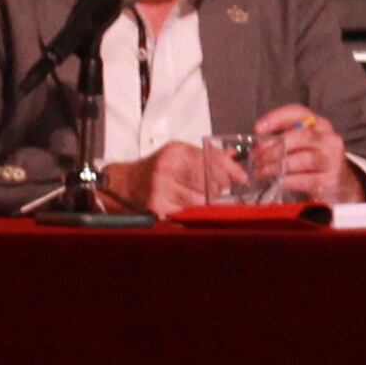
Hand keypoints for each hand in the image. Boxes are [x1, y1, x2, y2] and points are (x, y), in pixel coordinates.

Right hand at [108, 139, 242, 217]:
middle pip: (209, 180)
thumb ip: (205, 155)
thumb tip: (234, 157)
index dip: (230, 170)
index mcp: (176, 152)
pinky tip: (194, 208)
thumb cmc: (154, 169)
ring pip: (200, 199)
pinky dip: (195, 211)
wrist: (124, 184)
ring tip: (207, 199)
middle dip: (220, 187)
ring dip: (209, 201)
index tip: (241, 177)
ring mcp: (162, 188)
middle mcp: (168, 168)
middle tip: (223, 190)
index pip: (211, 159)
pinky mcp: (158, 207)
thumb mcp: (177, 153)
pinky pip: (187, 212)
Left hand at [242, 105, 353, 204]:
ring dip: (277, 165)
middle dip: (274, 147)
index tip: (258, 129)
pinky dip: (288, 180)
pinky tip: (277, 182)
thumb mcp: (303, 146)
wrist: (342, 185)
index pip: (299, 112)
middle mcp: (329, 138)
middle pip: (301, 136)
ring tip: (261, 172)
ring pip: (303, 159)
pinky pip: (305, 179)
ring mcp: (332, 159)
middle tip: (256, 157)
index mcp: (320, 125)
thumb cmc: (315, 162)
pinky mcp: (331, 180)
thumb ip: (283, 141)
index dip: (277, 117)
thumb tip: (259, 146)